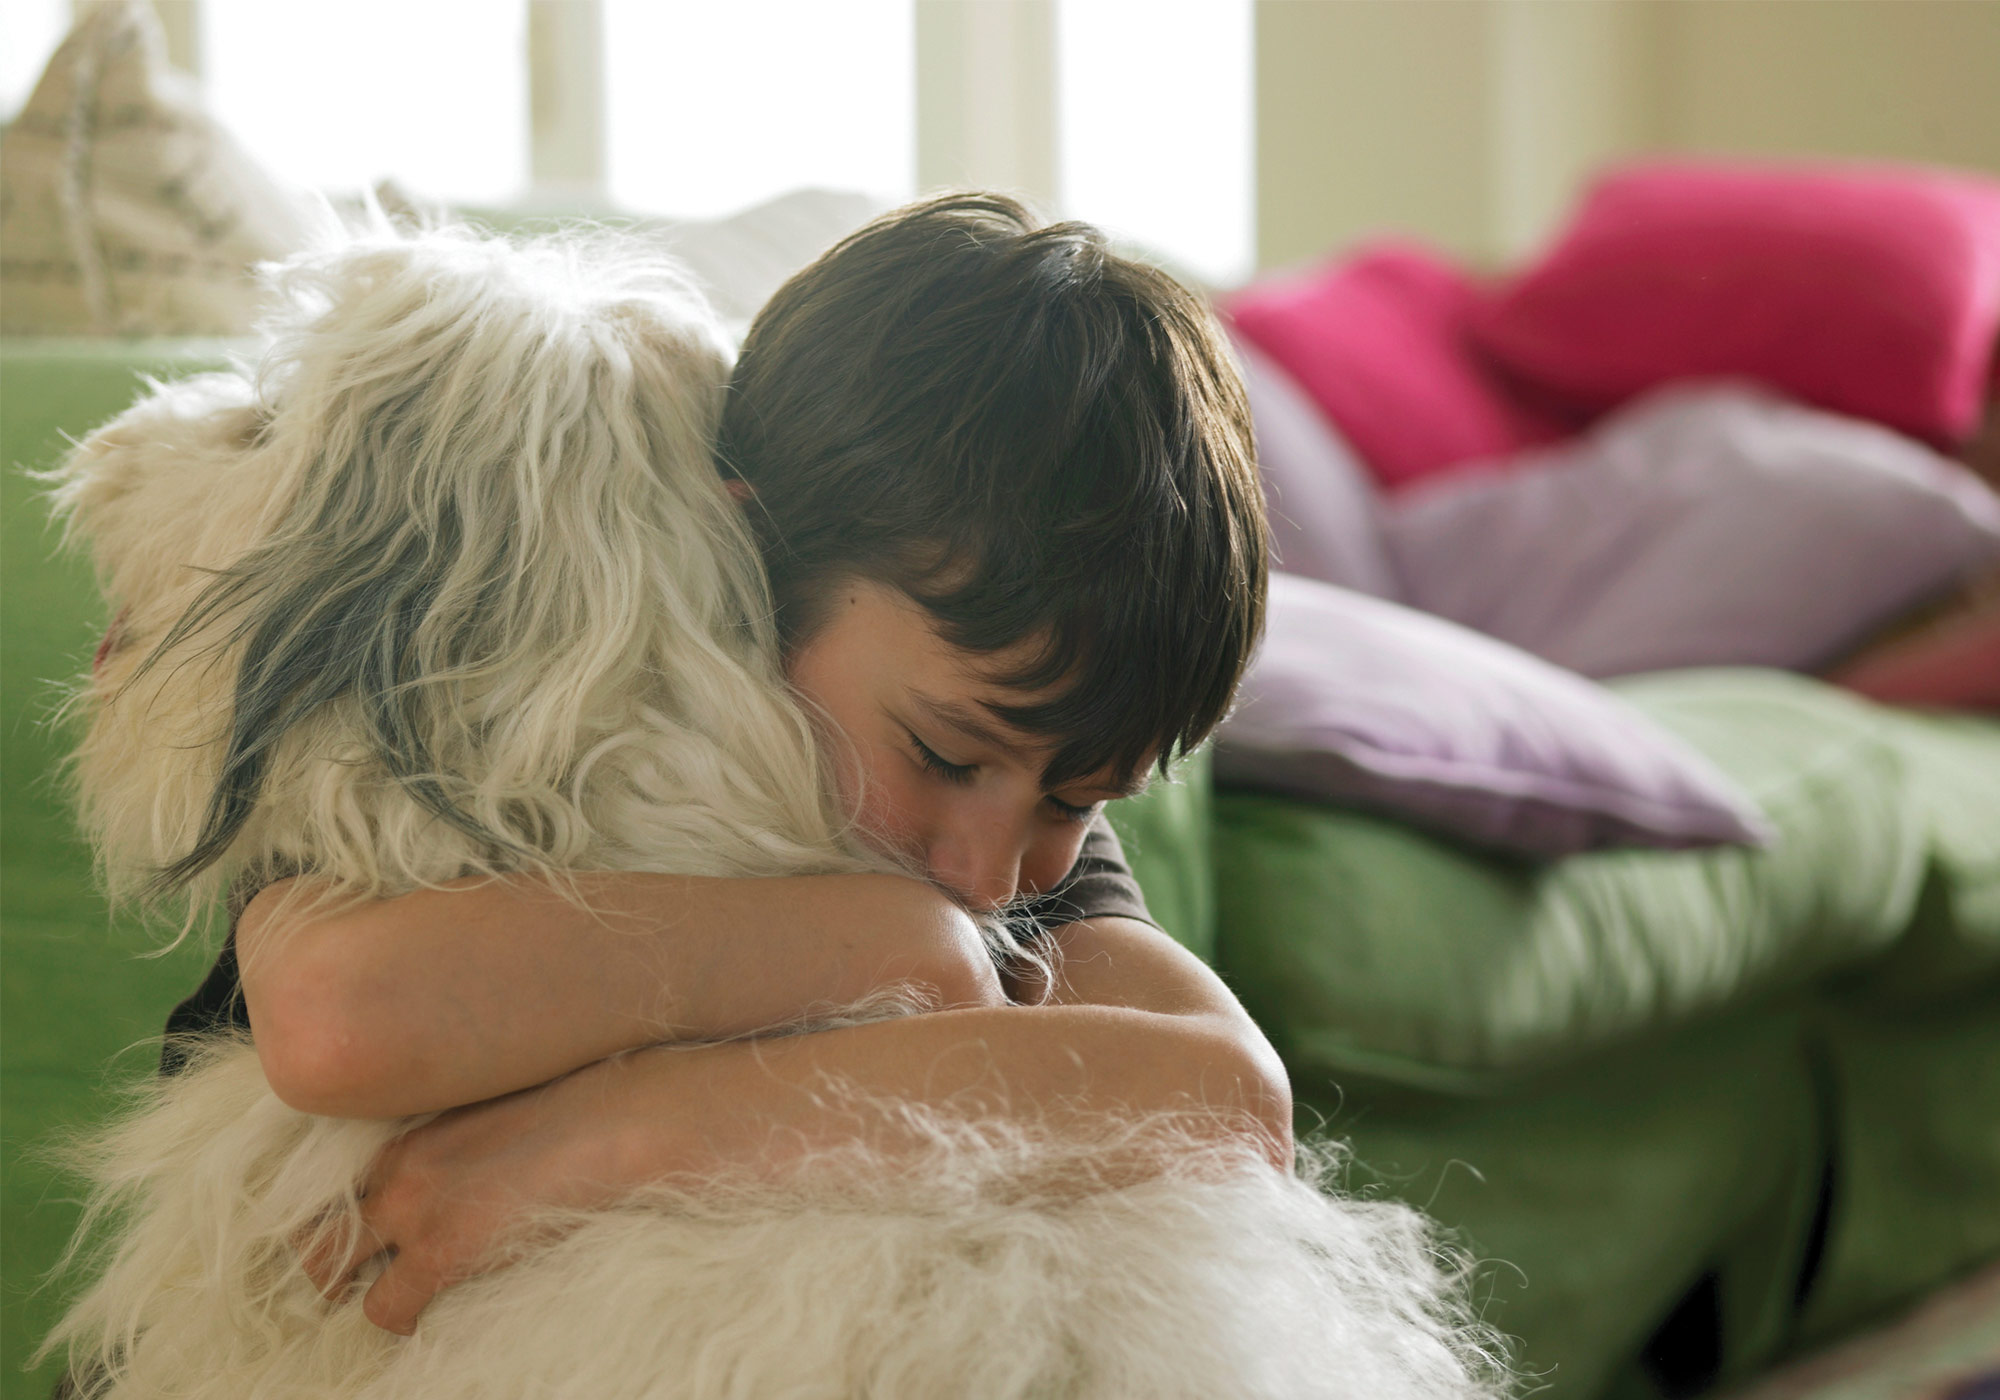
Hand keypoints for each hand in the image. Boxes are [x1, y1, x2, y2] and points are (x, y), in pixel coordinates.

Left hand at [298, 1055, 661, 1335]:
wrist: (622, 1123)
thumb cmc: (588, 1112)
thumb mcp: (507, 1108)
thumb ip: (468, 1139)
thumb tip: (474, 1167)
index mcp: (416, 1129)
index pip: (342, 1182)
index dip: (344, 1217)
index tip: (360, 1238)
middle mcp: (399, 1168)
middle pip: (315, 1228)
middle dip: (326, 1261)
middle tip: (351, 1281)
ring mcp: (415, 1211)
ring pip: (328, 1273)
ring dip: (356, 1291)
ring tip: (389, 1301)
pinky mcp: (442, 1254)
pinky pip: (384, 1309)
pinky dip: (399, 1320)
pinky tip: (427, 1317)